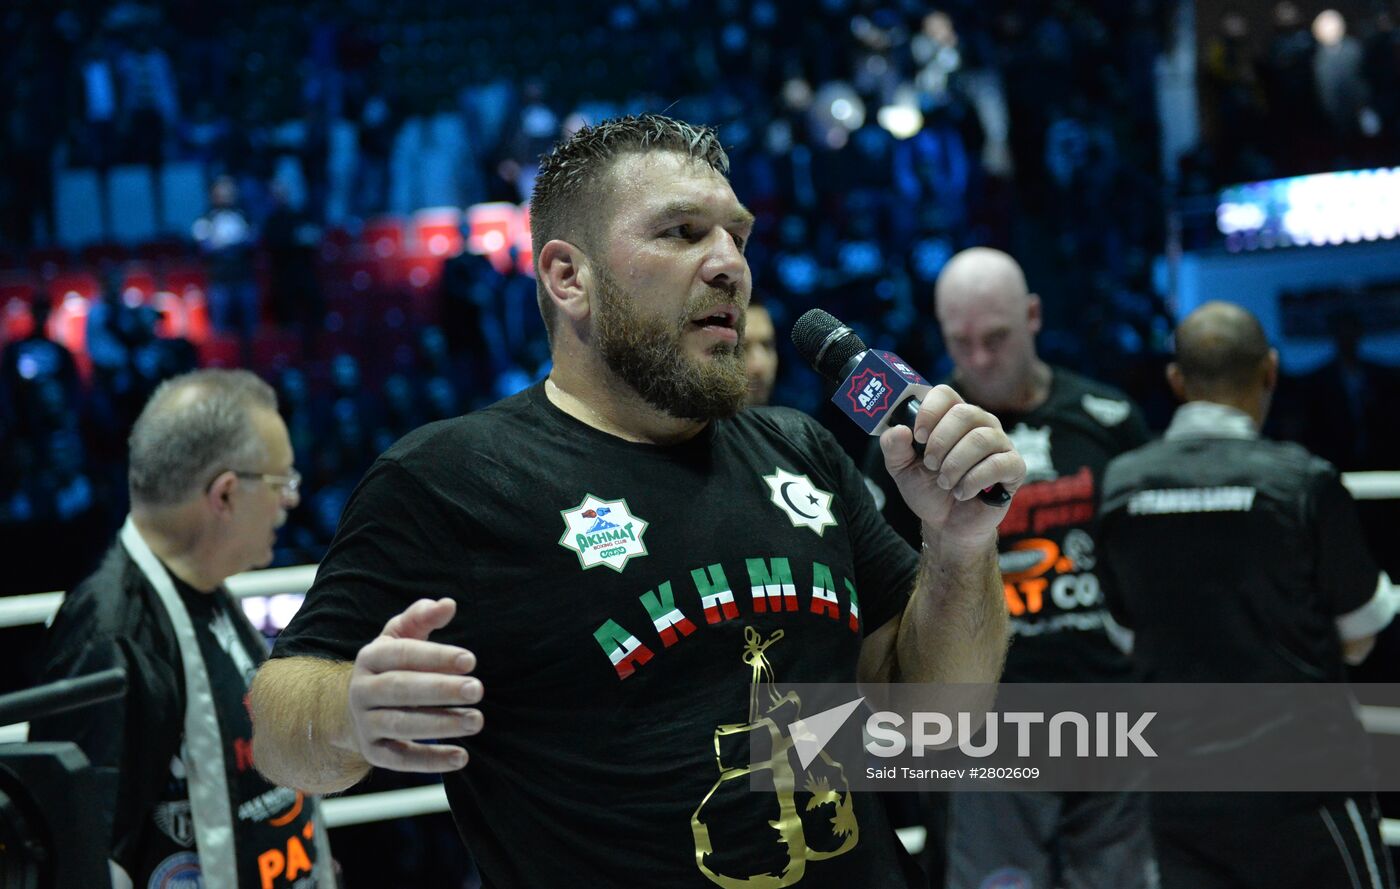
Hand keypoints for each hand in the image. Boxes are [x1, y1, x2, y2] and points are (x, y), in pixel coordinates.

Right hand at [347, 597, 482, 772]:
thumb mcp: (400, 637)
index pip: (402, 654)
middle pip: (401, 689)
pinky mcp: (373, 753)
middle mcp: (362, 691)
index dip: (436, 656)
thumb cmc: (390, 666)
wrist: (351, 710)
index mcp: (370, 658)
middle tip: (478, 690)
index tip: (470, 660)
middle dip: (441, 690)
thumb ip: (422, 617)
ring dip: (441, 724)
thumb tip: (448, 604)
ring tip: (476, 721)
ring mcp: (365, 724)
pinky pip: (401, 759)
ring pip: (401, 724)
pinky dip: (430, 760)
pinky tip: (461, 757)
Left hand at [879, 385, 1024, 546]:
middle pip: (965, 413)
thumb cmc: (927, 489)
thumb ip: (893, 447)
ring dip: (955, 464)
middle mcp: (979, 422)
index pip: (944, 393)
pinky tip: (963, 492)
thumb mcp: (901, 469)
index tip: (918, 437)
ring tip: (945, 483)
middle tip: (930, 464)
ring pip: (981, 438)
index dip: (929, 412)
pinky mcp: (1014, 466)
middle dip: (941, 442)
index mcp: (951, 416)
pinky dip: (974, 481)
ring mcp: (999, 443)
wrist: (947, 524)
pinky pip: (998, 463)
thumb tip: (900, 430)